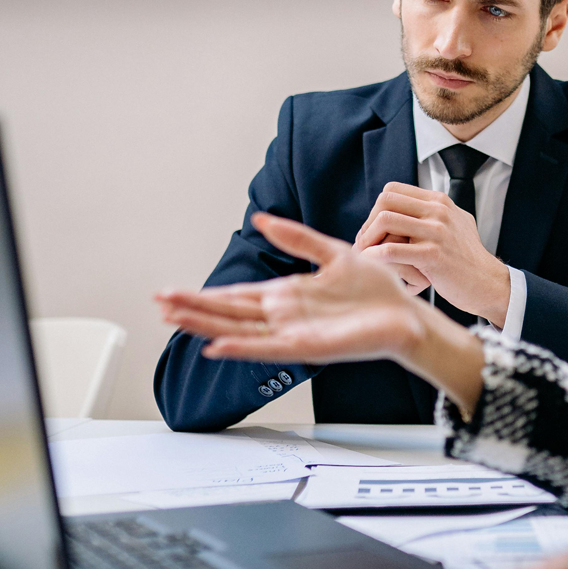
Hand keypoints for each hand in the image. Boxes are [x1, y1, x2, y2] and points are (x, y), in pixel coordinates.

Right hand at [156, 213, 484, 410]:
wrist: (408, 314)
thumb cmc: (378, 290)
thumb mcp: (334, 252)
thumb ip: (297, 238)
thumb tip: (262, 219)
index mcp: (290, 295)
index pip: (238, 295)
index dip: (206, 294)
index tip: (173, 292)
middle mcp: (287, 316)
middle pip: (230, 313)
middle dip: (194, 308)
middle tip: (159, 303)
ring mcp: (296, 333)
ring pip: (241, 330)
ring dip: (207, 325)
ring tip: (174, 320)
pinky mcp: (310, 348)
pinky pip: (269, 348)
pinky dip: (242, 347)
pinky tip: (216, 345)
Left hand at [354, 183, 510, 326]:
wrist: (487, 284)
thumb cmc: (467, 260)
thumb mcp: (456, 224)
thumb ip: (435, 212)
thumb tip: (407, 205)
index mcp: (440, 201)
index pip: (393, 190)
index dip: (376, 209)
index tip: (374, 231)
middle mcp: (439, 211)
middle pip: (385, 201)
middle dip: (368, 223)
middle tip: (364, 244)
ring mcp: (437, 232)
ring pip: (385, 220)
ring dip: (367, 238)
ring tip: (365, 255)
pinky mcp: (432, 255)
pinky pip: (390, 250)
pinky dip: (374, 257)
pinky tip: (371, 265)